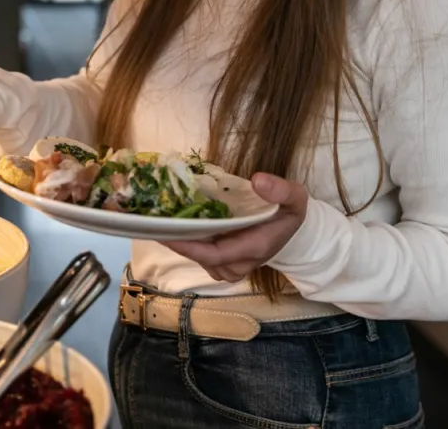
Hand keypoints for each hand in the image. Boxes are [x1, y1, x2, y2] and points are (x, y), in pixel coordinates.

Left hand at [161, 173, 309, 283]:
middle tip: (152, 219)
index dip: (189, 245)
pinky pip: (199, 254)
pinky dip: (185, 241)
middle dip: (176, 239)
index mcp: (254, 248)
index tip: (165, 231)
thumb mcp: (295, 197)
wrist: (293, 231)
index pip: (215, 254)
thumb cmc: (289, 213)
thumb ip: (281, 189)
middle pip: (200, 256)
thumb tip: (258, 180)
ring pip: (197, 257)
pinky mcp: (221, 263)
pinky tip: (172, 223)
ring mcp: (229, 267)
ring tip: (158, 219)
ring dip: (178, 240)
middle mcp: (238, 264)